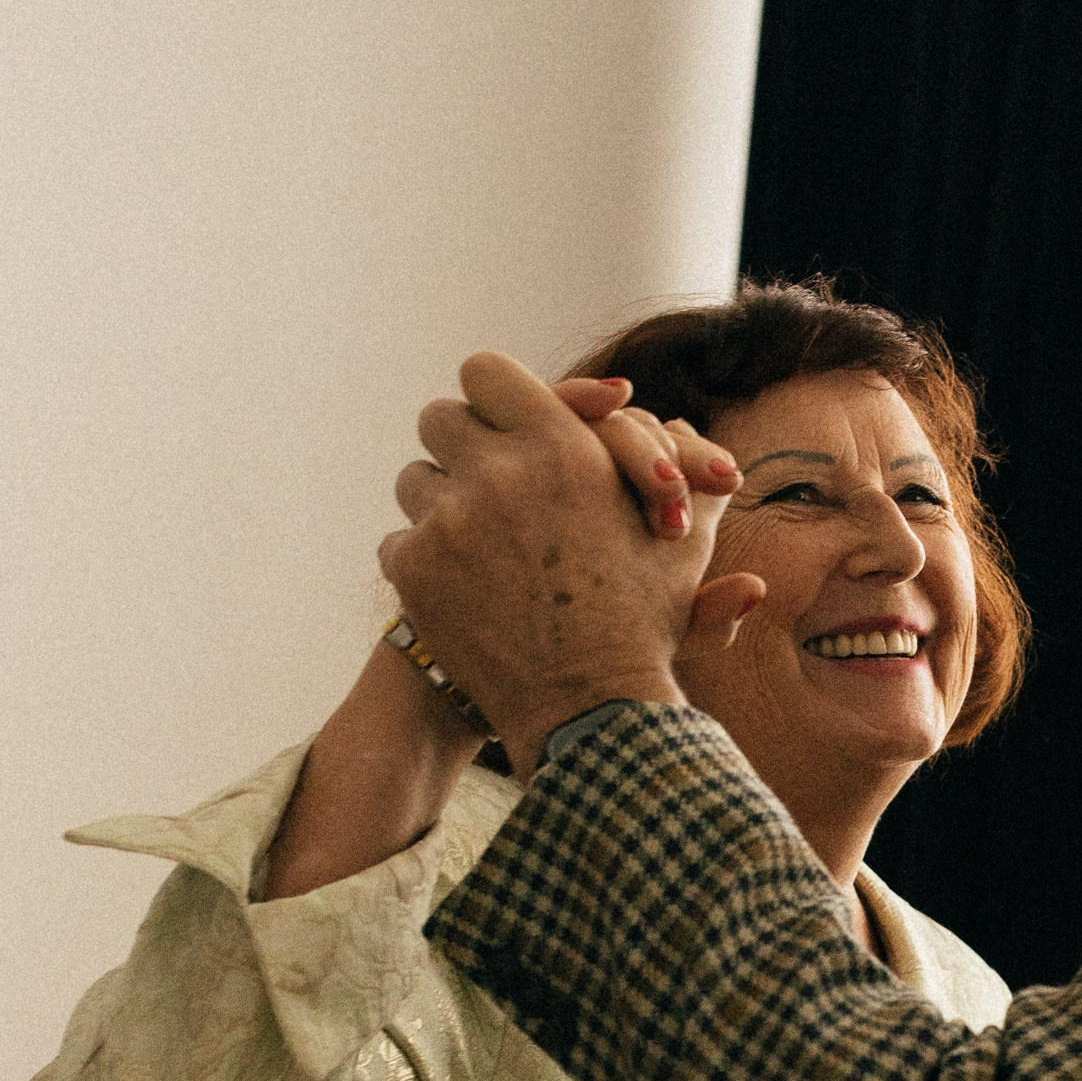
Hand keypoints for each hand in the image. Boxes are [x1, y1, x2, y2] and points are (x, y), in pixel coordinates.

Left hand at [381, 352, 763, 777]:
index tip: (506, 420)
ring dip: (442, 501)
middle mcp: (499, 474)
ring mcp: (448, 522)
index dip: (494, 394)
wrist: (594, 708)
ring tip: (479, 536)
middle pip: (439, 416)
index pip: (487, 372)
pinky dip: (428, 560)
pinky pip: (400, 539)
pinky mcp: (415, 571)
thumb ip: (681, 469)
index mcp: (563, 448)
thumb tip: (677, 421)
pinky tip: (465, 583)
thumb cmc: (646, 621)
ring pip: (414, 478)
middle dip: (461, 445)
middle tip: (485, 475)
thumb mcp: (681, 540)